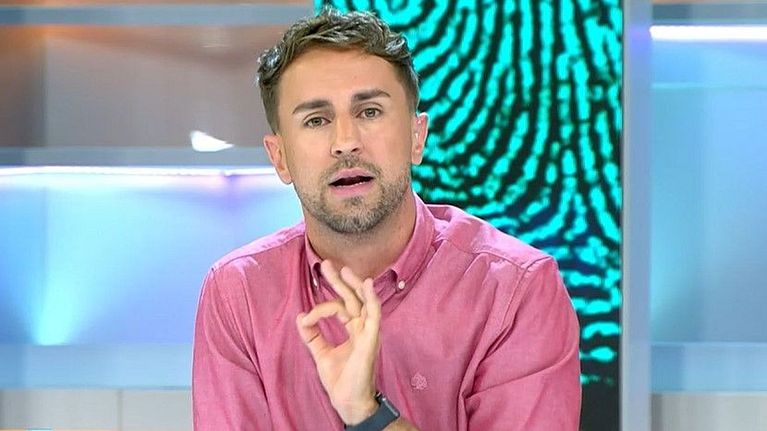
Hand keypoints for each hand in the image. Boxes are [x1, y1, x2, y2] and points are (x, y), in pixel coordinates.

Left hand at [296, 260, 381, 424]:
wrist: (347, 402)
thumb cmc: (340, 380)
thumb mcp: (320, 353)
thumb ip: (312, 335)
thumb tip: (300, 316)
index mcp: (354, 329)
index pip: (339, 308)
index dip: (320, 309)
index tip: (305, 318)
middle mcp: (362, 328)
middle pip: (351, 299)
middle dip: (339, 281)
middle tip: (326, 264)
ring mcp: (368, 332)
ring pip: (362, 302)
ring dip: (353, 285)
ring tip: (344, 269)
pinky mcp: (371, 339)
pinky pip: (373, 315)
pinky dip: (371, 299)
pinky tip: (366, 284)